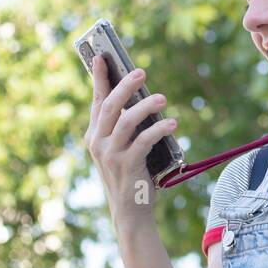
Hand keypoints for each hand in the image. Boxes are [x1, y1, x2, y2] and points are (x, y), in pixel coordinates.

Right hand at [84, 55, 176, 228]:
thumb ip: (127, 126)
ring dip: (145, 106)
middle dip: (124, 85)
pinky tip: (172, 124)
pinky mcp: (126, 165)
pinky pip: (142, 142)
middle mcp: (97, 142)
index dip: (99, 78)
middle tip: (141, 71)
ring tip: (162, 98)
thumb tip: (144, 98)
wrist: (131, 210)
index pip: (97, 101)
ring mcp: (110, 155)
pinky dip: (158, 130)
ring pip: (125, 122)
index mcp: (95, 135)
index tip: (102, 57)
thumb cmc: (131, 174)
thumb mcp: (124, 147)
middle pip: (109, 107)